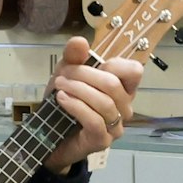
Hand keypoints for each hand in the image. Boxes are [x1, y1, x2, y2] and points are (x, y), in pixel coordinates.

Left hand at [43, 35, 141, 173]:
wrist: (47, 137)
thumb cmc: (63, 104)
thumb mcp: (65, 76)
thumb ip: (73, 58)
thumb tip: (80, 41)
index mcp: (121, 89)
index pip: (134, 71)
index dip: (113, 63)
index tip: (88, 64)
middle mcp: (124, 108)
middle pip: (113, 84)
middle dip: (85, 75)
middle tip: (63, 76)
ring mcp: (115, 126)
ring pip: (105, 102)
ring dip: (78, 90)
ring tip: (59, 87)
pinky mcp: (102, 140)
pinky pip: (95, 120)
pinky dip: (76, 106)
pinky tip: (61, 100)